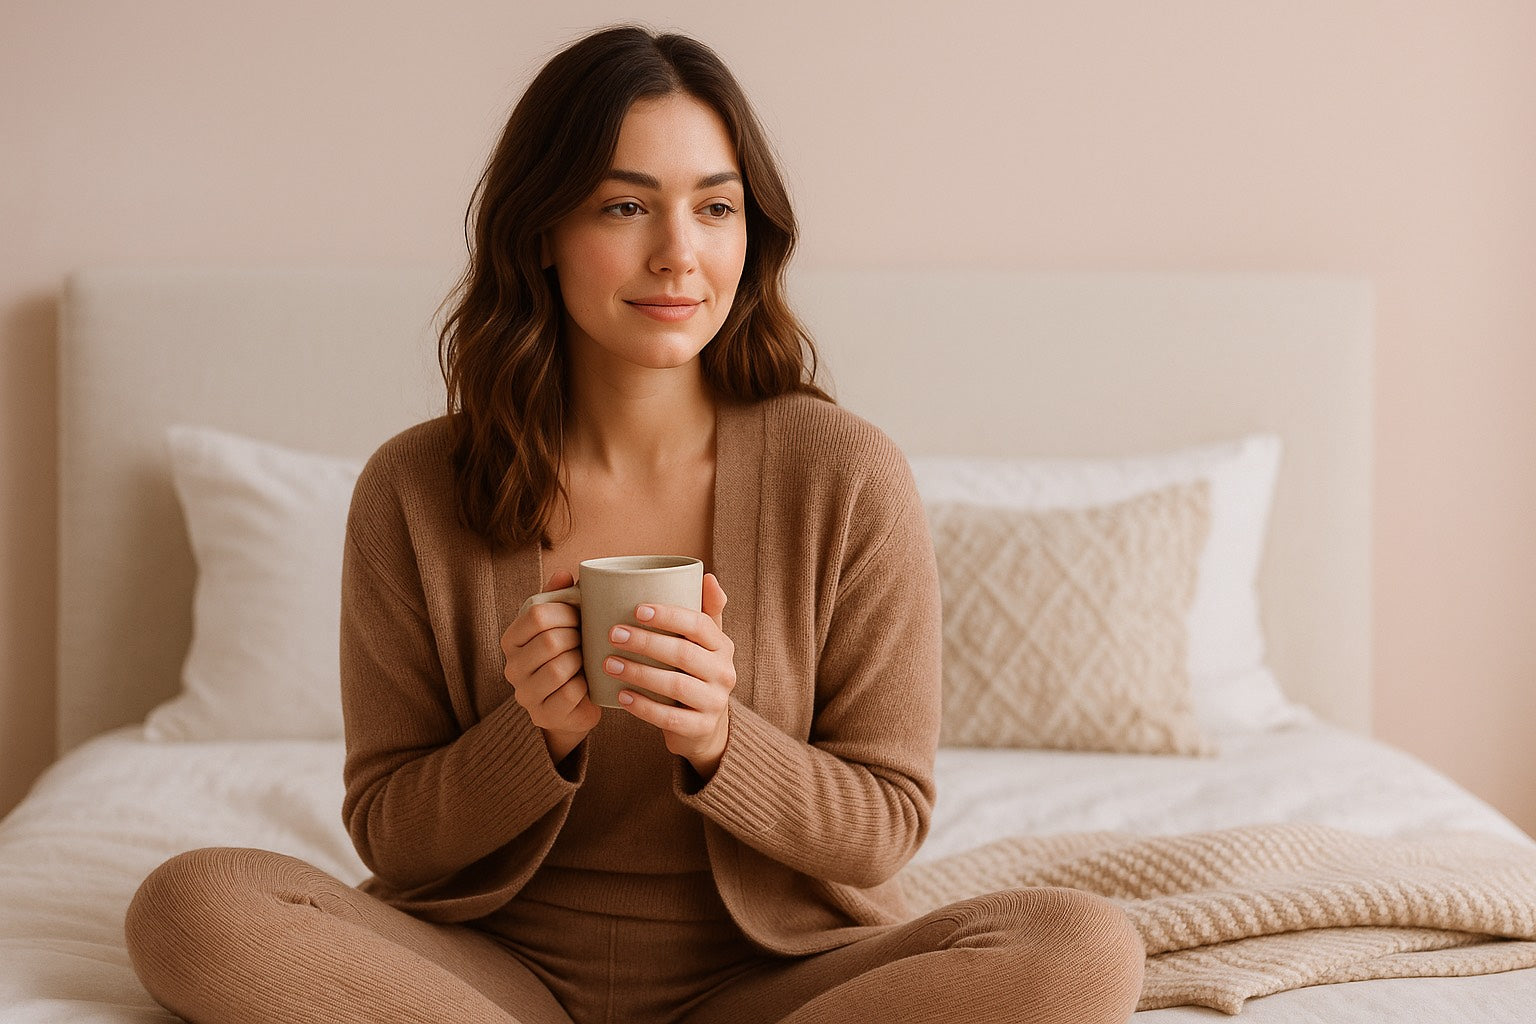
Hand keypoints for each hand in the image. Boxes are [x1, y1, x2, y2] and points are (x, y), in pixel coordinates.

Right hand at [501, 569, 601, 763]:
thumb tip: (564, 573)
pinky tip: (589, 682)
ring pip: (559, 668)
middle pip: (550, 641)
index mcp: (512, 639)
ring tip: (589, 659)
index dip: (567, 612)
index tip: (582, 615)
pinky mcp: (543, 715)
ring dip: (582, 661)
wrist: (573, 703)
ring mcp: (524, 694)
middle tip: (589, 639)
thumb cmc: (569, 655)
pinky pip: (570, 693)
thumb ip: (559, 597)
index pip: (537, 614)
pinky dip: (586, 685)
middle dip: (578, 637)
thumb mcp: (562, 623)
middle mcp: (511, 667)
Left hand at [604, 573, 734, 778]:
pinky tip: (621, 696)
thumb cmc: (696, 674)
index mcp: (723, 646)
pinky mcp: (700, 728)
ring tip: (609, 663)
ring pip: (674, 686)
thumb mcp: (706, 644)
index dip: (669, 616)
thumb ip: (707, 612)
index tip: (637, 610)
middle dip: (645, 642)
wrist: (704, 727)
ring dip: (639, 673)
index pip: (700, 625)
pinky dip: (642, 707)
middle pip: (683, 654)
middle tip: (613, 634)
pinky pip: (668, 717)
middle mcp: (724, 673)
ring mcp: (714, 702)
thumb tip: (708, 576)